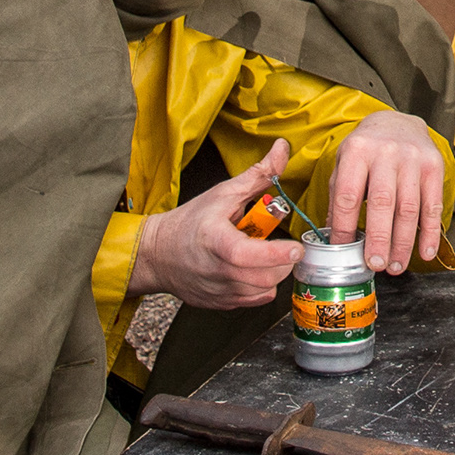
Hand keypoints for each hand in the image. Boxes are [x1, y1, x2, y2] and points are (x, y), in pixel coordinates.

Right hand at [127, 141, 304, 311]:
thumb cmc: (190, 223)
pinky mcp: (223, 304)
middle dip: (283, 259)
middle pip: (267, 276)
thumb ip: (258, 175)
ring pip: (265, 290)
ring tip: (262, 254)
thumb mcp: (223, 193)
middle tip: (278, 244)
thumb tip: (281, 150)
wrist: (158, 254)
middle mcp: (219, 271)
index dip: (276, 253)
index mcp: (217, 242)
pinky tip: (252, 270)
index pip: (248, 255)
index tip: (295, 248)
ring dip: (274, 272)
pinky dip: (262, 286)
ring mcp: (221, 291)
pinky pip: (256, 300)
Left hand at [326, 112, 446, 273]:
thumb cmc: (367, 149)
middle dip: (378, 238)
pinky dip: (430, 232)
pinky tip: (425, 252)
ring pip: (408, 208)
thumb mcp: (345, 162)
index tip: (343, 251)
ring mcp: (413, 159)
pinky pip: (433, 205)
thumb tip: (333, 237)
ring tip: (395, 266)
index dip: (345, 227)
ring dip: (403, 242)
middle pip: (382, 202)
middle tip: (375, 264)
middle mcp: (386, 153)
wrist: (400, 121)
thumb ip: (339, 196)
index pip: (348, 195)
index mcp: (357, 151)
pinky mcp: (434, 167)